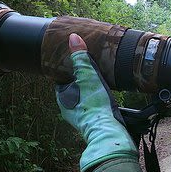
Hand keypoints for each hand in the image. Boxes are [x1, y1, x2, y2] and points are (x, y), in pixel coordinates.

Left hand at [56, 34, 137, 171]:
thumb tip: (73, 38)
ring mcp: (81, 119)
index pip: (63, 80)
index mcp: (62, 98)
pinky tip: (107, 101)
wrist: (108, 133)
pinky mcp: (93, 124)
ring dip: (91, 94)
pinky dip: (98, 104)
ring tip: (101, 86)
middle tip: (93, 74)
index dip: (71, 71)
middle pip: (75, 90)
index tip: (80, 64)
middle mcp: (68, 110)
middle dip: (83, 83)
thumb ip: (81, 59)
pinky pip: (94, 110)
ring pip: (84, 101)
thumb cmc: (96, 107)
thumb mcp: (88, 78)